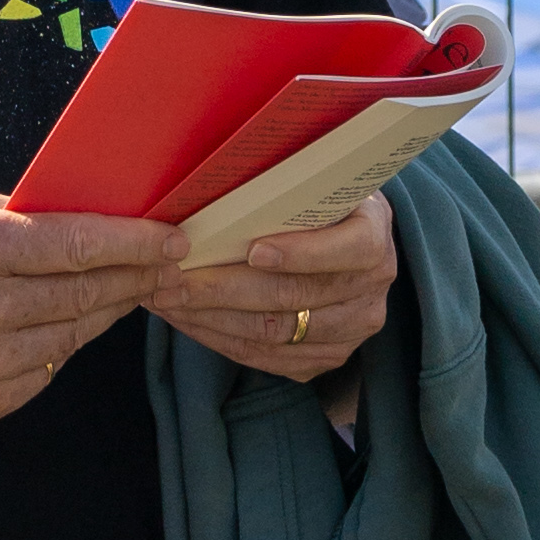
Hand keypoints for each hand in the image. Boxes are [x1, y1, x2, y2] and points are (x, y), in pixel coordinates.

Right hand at [0, 193, 186, 428]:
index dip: (133, 242)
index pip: (77, 246)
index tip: (171, 237)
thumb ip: (16, 217)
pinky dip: (60, 347)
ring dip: (104, 312)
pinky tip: (64, 324)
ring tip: (124, 289)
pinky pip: (43, 373)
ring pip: (72, 339)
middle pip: (84, 295)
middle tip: (165, 262)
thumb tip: (87, 214)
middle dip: (133, 276)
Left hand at [145, 193, 395, 381]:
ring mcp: (352, 330)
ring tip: (166, 298)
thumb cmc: (313, 202)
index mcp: (373, 236)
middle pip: (294, 297)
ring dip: (212, 318)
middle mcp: (372, 289)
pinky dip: (219, 339)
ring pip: (274, 333)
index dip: (302, 253)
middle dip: (224, 288)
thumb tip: (215, 180)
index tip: (253, 251)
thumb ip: (283, 187)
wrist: (343, 238)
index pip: (349, 250)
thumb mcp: (311, 181)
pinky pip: (267, 359)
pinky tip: (185, 319)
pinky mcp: (328, 358)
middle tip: (172, 277)